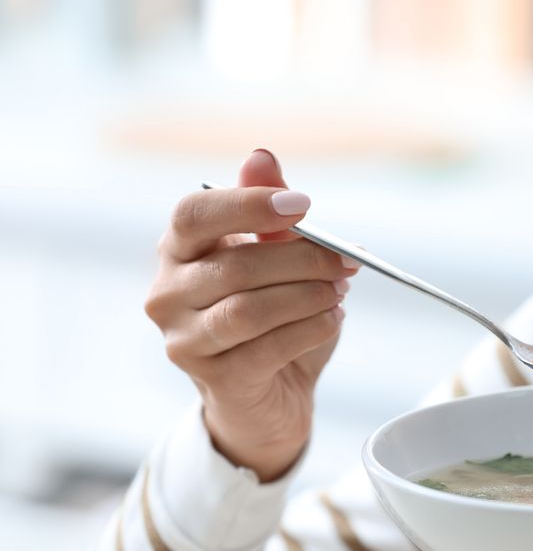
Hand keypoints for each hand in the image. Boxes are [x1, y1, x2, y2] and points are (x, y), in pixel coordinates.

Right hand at [144, 149, 360, 480]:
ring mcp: (183, 339)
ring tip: (338, 292)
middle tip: (347, 261)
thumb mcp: (276, 257)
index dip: (248, 204)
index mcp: (179, 250)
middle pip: (236, 265)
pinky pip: (267, 347)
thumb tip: (261, 156)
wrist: (271, 394)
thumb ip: (269, 209)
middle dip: (304, 260)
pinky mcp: (212, 378)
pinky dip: (310, 328)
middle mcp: (167, 293)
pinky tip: (332, 320)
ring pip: (250, 309)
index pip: (195, 214)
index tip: (304, 206)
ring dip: (308, 297)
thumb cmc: (273, 316)